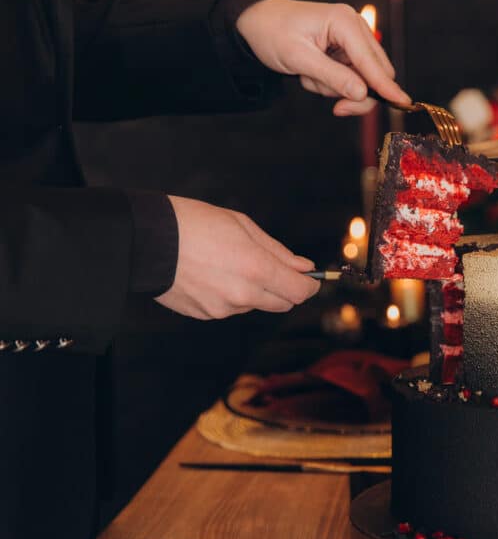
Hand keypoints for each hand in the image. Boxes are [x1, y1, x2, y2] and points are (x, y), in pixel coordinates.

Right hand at [156, 196, 319, 319]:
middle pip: (283, 303)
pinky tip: (212, 274)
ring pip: (255, 304)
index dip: (311, 285)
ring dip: (255, 290)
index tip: (311, 278)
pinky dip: (231, 295)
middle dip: (286, 288)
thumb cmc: (194, 224)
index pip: (300, 291)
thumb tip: (305, 267)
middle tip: (274, 268)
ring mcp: (222, 309)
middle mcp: (242, 295)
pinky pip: (230, 308)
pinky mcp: (205, 315)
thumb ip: (278, 252)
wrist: (145, 240)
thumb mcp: (243, 226)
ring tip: (230, 263)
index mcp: (256, 270)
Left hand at [236, 0, 410, 115]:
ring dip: (337, 88)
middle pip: (376, 73)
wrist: (258, 23)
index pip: (372, 62)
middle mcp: (354, 28)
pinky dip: (331, 84)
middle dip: (355, 93)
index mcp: (345, 22)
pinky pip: (350, 79)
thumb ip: (333, 77)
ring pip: (363, 80)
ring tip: (310, 77)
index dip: (386, 86)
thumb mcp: (299, 58)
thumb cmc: (273, 33)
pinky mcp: (347, 51)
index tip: (403, 104)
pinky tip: (313, 73)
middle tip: (336, 108)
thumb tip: (362, 93)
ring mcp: (352, 40)